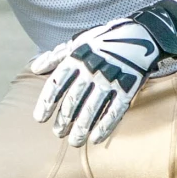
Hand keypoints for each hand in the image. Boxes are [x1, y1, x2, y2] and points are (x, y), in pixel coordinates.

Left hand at [29, 17, 171, 146]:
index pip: (57, 83)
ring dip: (81, 128)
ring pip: (92, 108)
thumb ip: (55, 56)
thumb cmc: (104, 41)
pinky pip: (114, 111)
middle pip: (73, 99)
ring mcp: (110, 79)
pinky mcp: (128, 88)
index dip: (46, 102)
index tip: (40, 119)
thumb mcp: (78, 42)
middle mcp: (92, 68)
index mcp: (77, 57)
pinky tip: (96, 139)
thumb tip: (34, 68)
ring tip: (74, 142)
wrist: (142, 35)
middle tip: (58, 133)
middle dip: (63, 119)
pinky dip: (104, 127)